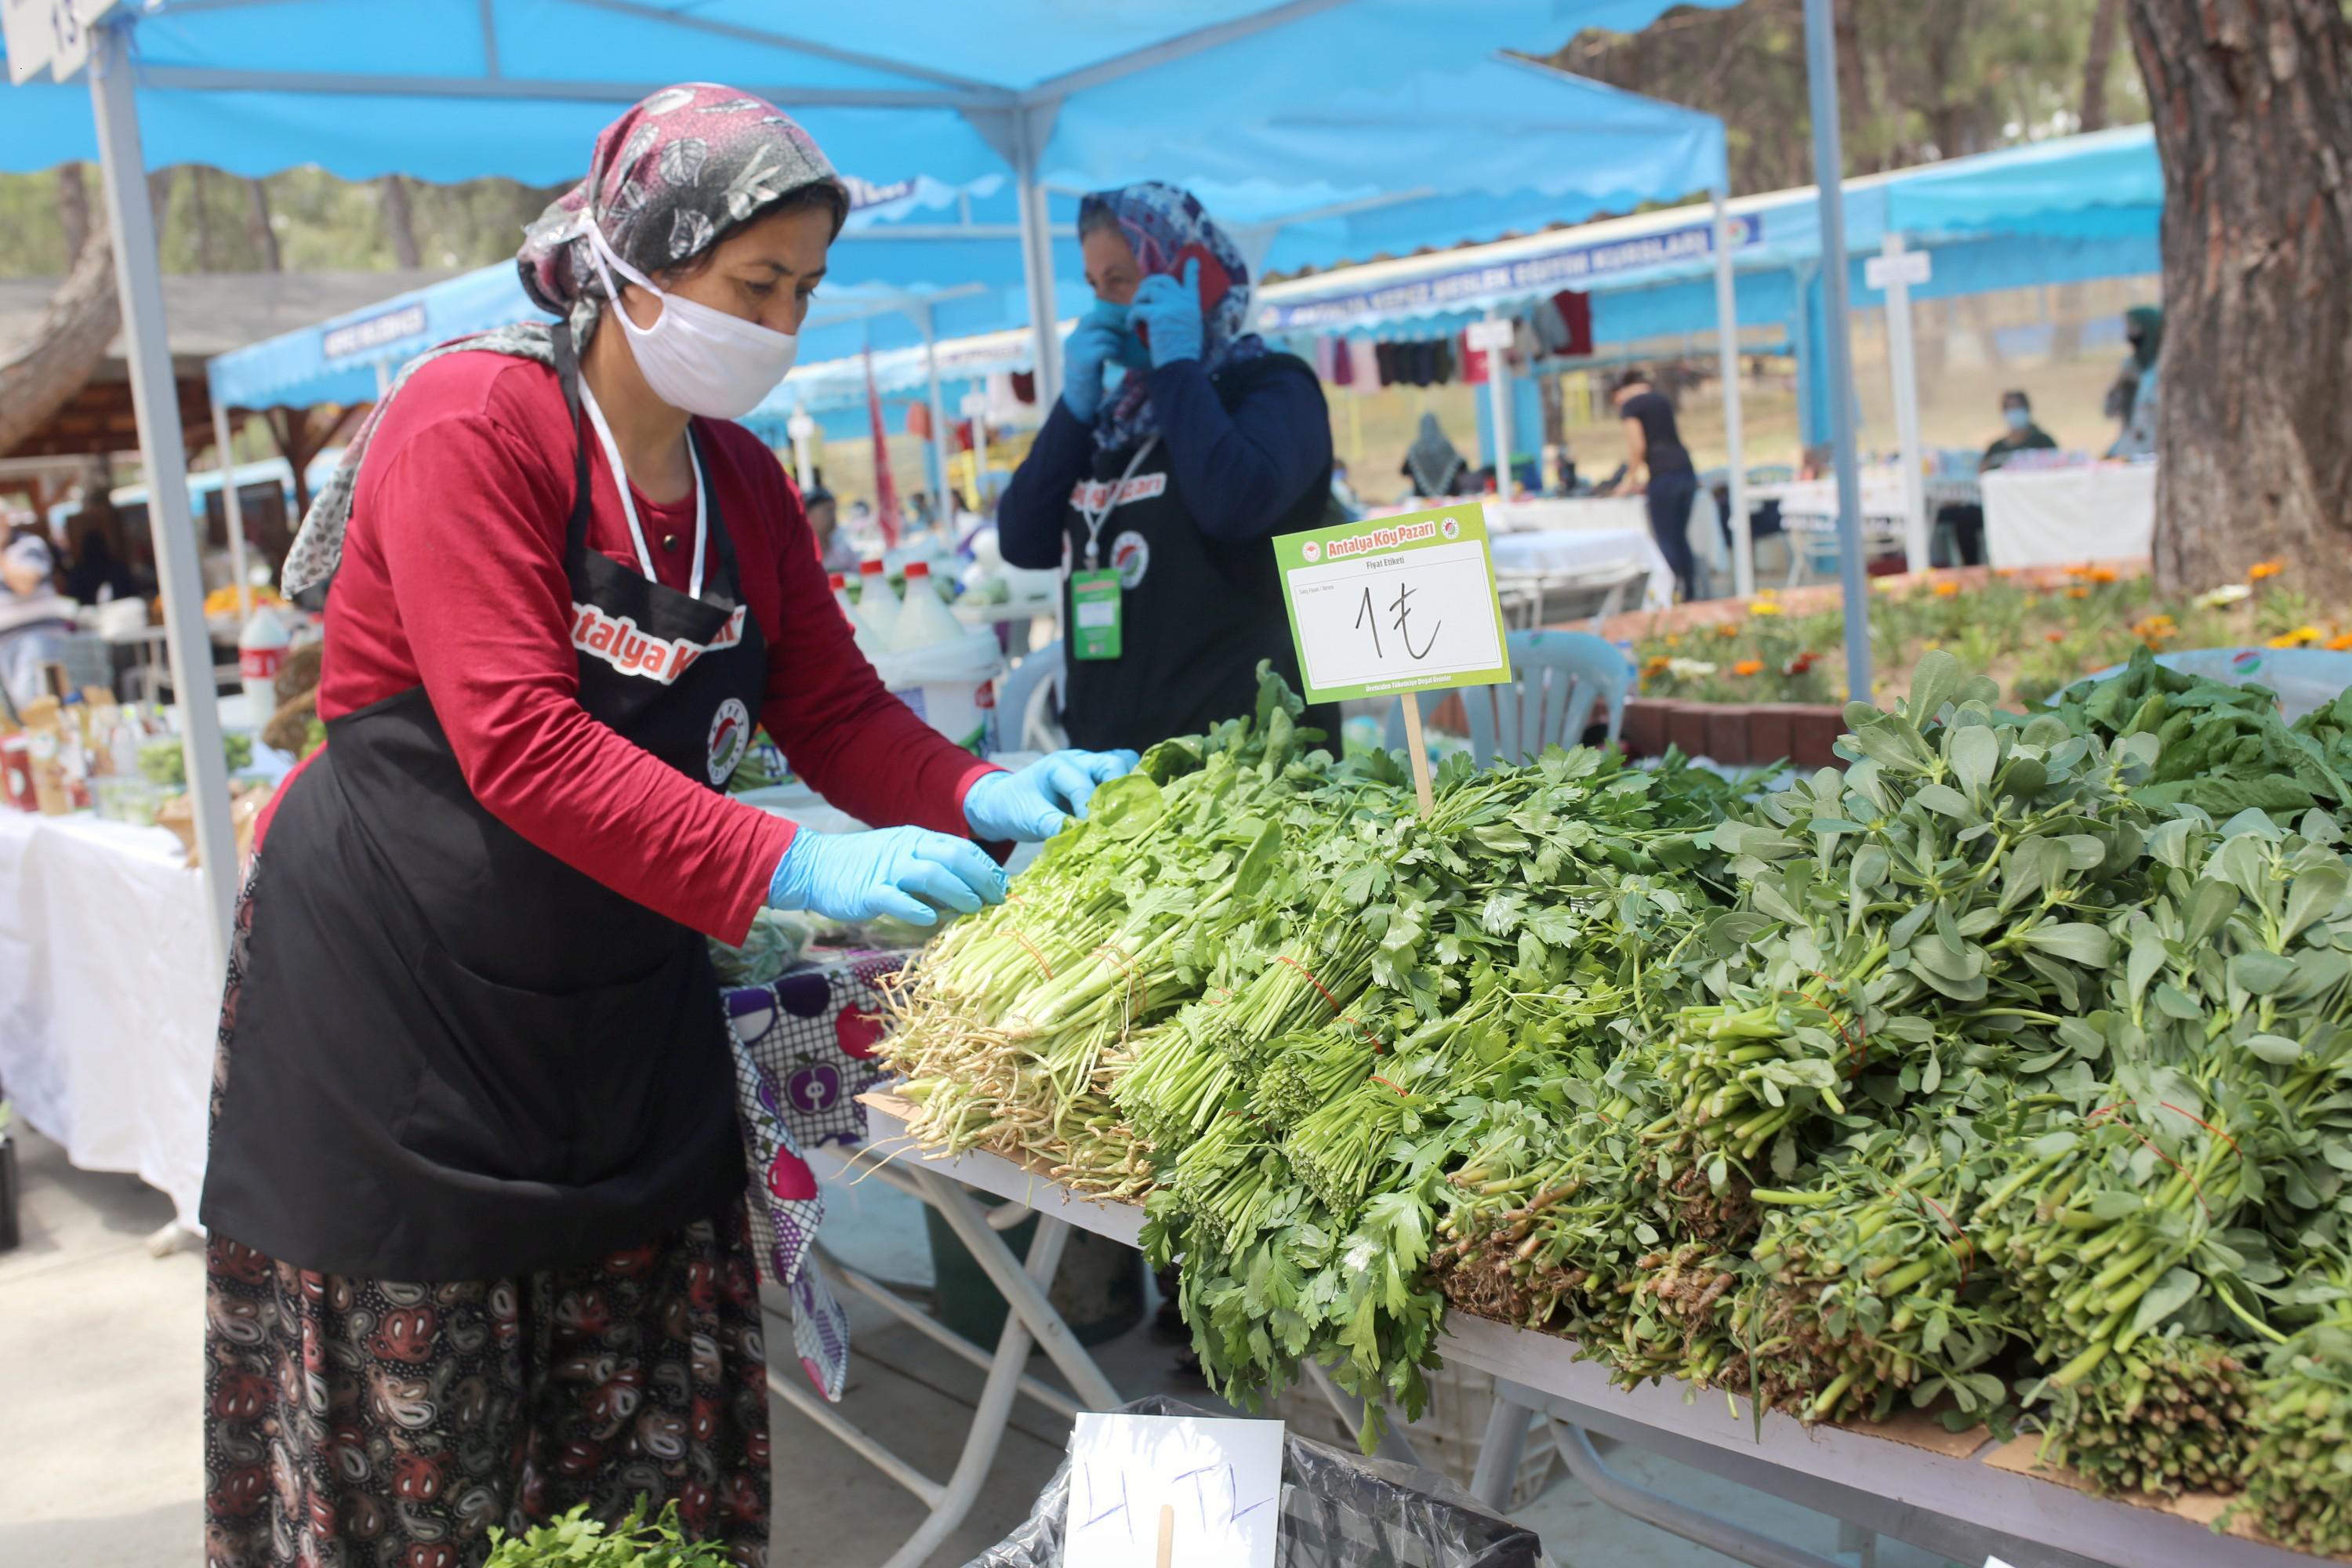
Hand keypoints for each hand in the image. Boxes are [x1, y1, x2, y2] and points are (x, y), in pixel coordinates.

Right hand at [768, 826, 1006, 927]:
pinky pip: (896, 898)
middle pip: (953, 856)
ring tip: (974, 909)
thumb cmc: (865, 867)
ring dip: (958, 892)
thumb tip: (970, 894)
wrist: (815, 866)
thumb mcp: (902, 859)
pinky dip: (916, 908)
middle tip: (997, 901)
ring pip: (930, 874)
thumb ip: (933, 873)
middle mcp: (906, 849)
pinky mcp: (868, 891)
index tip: (1004, 888)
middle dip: (981, 879)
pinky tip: (930, 920)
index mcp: (918, 839)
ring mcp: (887, 869)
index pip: (962, 847)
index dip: (987, 868)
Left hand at [962, 749, 1139, 840]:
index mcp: (1057, 766)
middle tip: (1119, 821)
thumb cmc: (1014, 808)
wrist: (1003, 803)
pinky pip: (1122, 776)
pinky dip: (1129, 790)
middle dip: (1119, 792)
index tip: (1097, 834)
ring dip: (1129, 788)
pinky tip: (1130, 812)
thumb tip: (1083, 837)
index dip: (1091, 811)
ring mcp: (1091, 767)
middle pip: (1113, 763)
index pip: (1083, 785)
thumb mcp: (1028, 819)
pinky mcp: (1099, 779)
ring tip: (1130, 814)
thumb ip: (1054, 825)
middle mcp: (1079, 760)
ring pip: (1124, 764)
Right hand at [1060, 300, 1128, 421]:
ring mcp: (1077, 350)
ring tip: (1120, 350)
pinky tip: (1115, 358)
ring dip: (1117, 341)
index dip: (1110, 317)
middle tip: (1128, 332)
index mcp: (1074, 337)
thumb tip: (1113, 324)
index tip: (1124, 322)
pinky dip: (1115, 351)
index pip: (1092, 317)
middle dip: (1115, 324)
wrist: (1078, 399)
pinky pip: (1105, 348)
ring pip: (1104, 334)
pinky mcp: (1084, 361)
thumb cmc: (1088, 376)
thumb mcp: (1088, 354)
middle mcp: (1073, 340)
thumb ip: (1095, 340)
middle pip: (1097, 320)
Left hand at [1130, 260, 1204, 367]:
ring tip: (1135, 315)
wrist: (1180, 366)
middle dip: (1147, 285)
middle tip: (1139, 300)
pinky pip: (1138, 308)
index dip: (1192, 271)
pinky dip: (1131, 318)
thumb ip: (1180, 316)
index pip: (1192, 283)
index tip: (1193, 261)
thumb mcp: (1188, 331)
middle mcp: (1184, 302)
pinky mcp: (1158, 314)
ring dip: (1137, 301)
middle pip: (1163, 280)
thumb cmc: (1181, 356)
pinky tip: (1131, 328)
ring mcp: (1172, 305)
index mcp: (1192, 306)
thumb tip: (1163, 311)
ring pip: (1147, 290)